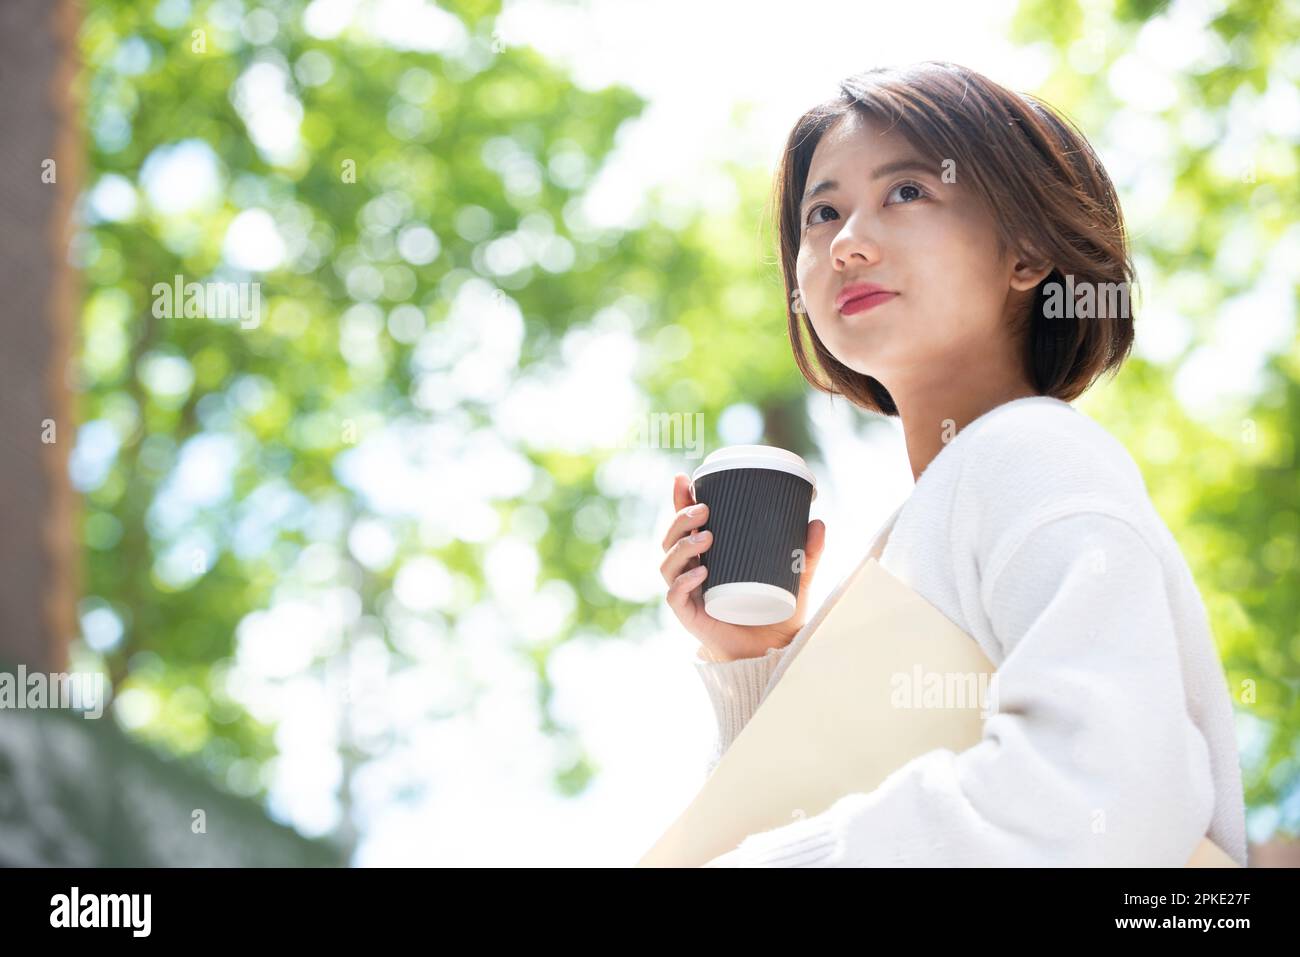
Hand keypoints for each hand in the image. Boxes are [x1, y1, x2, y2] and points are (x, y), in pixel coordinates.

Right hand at [661, 472, 825, 662]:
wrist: (772, 652)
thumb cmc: (776, 612)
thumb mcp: (795, 577)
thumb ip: (807, 553)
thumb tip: (817, 521)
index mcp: (708, 556)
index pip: (686, 525)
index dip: (679, 501)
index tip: (684, 479)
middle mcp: (692, 571)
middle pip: (671, 539)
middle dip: (681, 520)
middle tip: (705, 510)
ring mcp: (688, 594)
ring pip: (668, 564)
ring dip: (682, 547)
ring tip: (706, 538)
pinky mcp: (690, 617)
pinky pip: (676, 597)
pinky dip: (684, 582)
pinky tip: (701, 573)